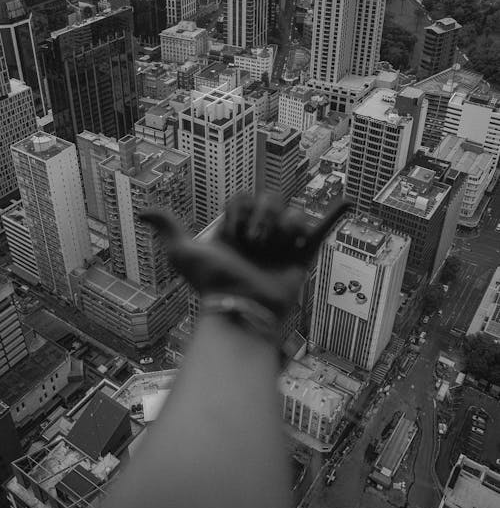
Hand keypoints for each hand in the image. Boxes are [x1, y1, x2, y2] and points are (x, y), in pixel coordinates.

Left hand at [140, 193, 350, 319]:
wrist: (243, 307)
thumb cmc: (213, 284)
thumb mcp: (184, 253)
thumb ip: (167, 228)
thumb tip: (144, 209)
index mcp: (236, 232)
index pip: (242, 199)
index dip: (239, 211)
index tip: (233, 234)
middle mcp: (260, 237)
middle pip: (271, 201)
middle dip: (263, 216)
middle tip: (255, 242)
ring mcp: (282, 247)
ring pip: (292, 215)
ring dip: (284, 226)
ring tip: (275, 246)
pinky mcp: (303, 258)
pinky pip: (320, 232)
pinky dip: (334, 216)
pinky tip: (347, 201)